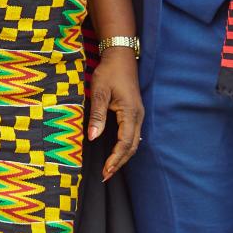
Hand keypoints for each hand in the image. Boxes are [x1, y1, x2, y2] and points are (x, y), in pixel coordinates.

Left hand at [88, 48, 144, 179]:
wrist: (121, 56)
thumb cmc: (109, 71)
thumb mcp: (99, 91)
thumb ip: (97, 115)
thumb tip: (93, 137)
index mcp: (130, 112)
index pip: (125, 142)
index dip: (115, 159)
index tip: (104, 171)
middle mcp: (138, 116)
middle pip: (132, 146)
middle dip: (119, 162)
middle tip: (105, 176)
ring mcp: (138, 114)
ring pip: (134, 142)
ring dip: (123, 157)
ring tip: (110, 168)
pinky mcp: (135, 112)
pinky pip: (133, 135)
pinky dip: (126, 147)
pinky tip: (117, 153)